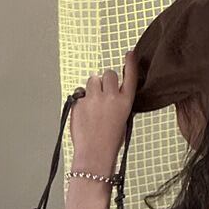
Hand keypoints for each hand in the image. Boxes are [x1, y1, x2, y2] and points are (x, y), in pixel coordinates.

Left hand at [70, 49, 137, 172]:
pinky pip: (80, 93)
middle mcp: (110, 97)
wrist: (94, 155)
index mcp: (125, 103)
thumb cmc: (109, 142)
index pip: (130, 77)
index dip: (130, 64)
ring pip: (92, 80)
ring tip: (93, 106)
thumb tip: (109, 92)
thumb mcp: (122, 121)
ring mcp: (93, 99)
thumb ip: (117, 103)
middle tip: (102, 96)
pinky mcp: (79, 102)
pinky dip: (81, 100)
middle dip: (104, 81)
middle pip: (108, 74)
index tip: (129, 53)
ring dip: (92, 88)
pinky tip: (84, 114)